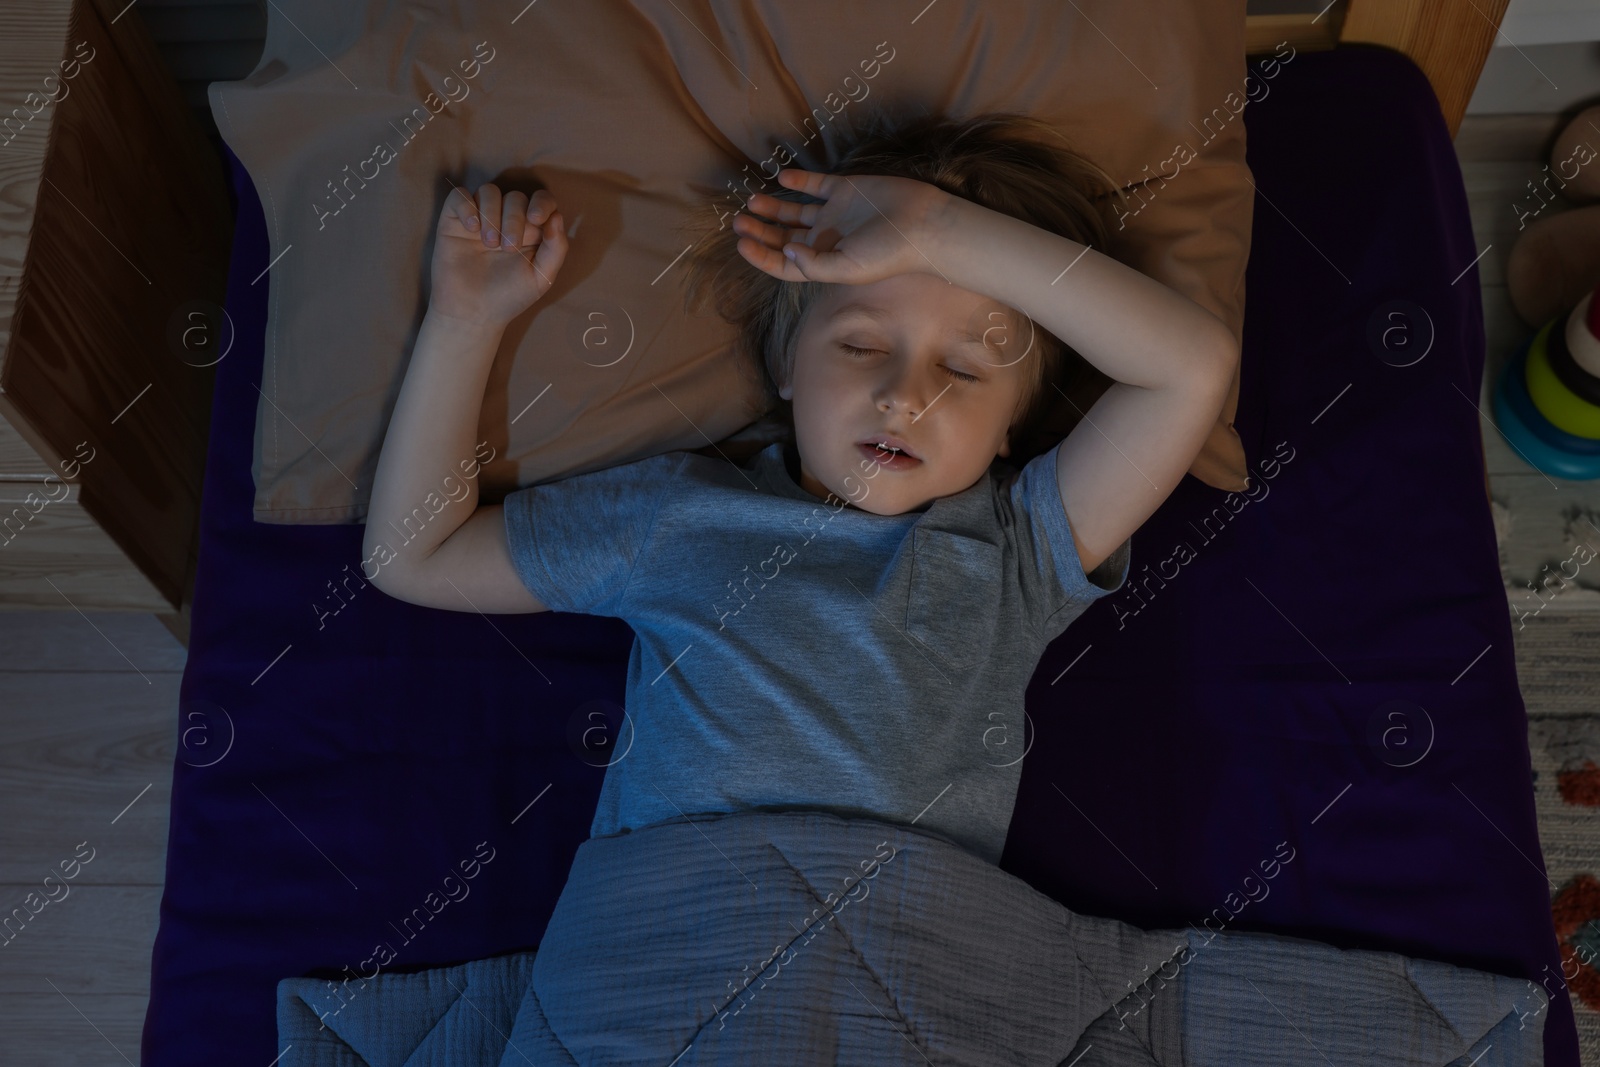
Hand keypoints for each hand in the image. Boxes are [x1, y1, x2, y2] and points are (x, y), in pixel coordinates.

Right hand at [429, 182, 567, 327]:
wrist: (472, 312)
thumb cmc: (509, 296)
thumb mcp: (541, 277)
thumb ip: (556, 248)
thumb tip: (557, 216)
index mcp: (532, 231)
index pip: (542, 201)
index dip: (542, 203)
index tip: (536, 219)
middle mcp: (506, 219)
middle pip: (515, 197)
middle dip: (514, 219)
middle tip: (507, 248)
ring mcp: (480, 217)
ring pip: (489, 191)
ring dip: (492, 213)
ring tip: (489, 244)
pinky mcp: (455, 219)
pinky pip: (460, 195)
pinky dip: (467, 206)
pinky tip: (471, 228)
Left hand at [732, 169, 951, 285]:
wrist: (922, 224)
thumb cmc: (888, 254)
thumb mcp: (847, 269)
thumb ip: (813, 264)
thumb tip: (785, 249)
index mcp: (824, 262)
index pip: (785, 265)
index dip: (761, 257)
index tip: (741, 244)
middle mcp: (826, 240)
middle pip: (785, 238)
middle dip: (760, 232)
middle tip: (737, 222)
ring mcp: (835, 214)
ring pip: (796, 212)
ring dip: (773, 208)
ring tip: (750, 202)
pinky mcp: (845, 190)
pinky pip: (817, 184)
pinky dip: (799, 180)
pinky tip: (782, 177)